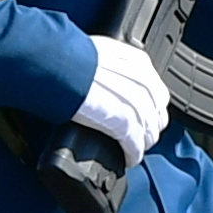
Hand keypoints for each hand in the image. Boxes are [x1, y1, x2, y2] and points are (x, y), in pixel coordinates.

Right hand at [73, 32, 168, 164]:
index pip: (156, 93)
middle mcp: (143, 82)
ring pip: (149, 132)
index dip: (151, 109)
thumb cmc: (67, 57)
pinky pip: (135, 145)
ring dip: (141, 143)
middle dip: (149, 127)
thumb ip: (112, 66)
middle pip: (157, 115)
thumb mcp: (100, 53)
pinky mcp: (124, 123)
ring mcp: (136, 103)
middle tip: (137, 135)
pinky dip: (132, 154)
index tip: (143, 115)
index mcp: (138, 63)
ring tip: (130, 149)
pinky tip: (127, 159)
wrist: (55, 64)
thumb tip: (105, 76)